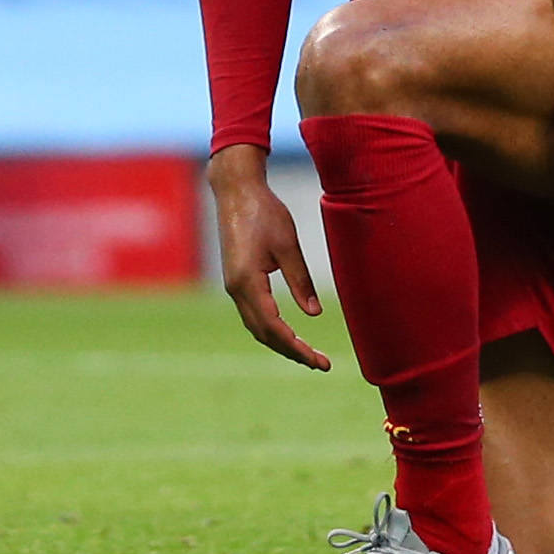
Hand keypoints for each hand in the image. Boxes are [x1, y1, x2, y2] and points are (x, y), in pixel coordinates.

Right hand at [210, 143, 329, 371]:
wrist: (235, 190)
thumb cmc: (264, 212)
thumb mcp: (288, 245)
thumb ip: (300, 281)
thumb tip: (313, 314)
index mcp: (248, 282)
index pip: (274, 328)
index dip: (297, 348)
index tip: (320, 361)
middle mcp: (236, 289)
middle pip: (264, 333)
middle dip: (291, 351)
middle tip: (320, 364)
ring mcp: (233, 285)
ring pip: (256, 326)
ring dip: (281, 343)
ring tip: (307, 354)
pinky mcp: (236, 279)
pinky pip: (253, 313)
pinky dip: (271, 329)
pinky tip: (287, 332)